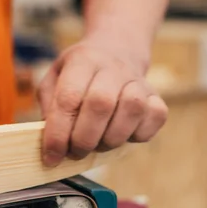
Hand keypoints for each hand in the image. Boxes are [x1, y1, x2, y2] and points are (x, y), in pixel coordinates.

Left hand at [37, 38, 167, 166]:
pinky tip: (122, 135)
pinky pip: (154, 118)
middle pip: (100, 104)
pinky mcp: (157, 96)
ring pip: (131, 110)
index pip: (68, 99)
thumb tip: (51, 142)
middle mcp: (112, 68)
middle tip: (75, 152)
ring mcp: (138, 81)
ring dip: (110, 139)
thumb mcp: (54, 80)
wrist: (117, 50)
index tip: (51, 157)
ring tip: (98, 144)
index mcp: (82, 61)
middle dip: (84, 139)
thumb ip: (49, 108)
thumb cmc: (79, 75)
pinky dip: (137, 135)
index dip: (58, 134)